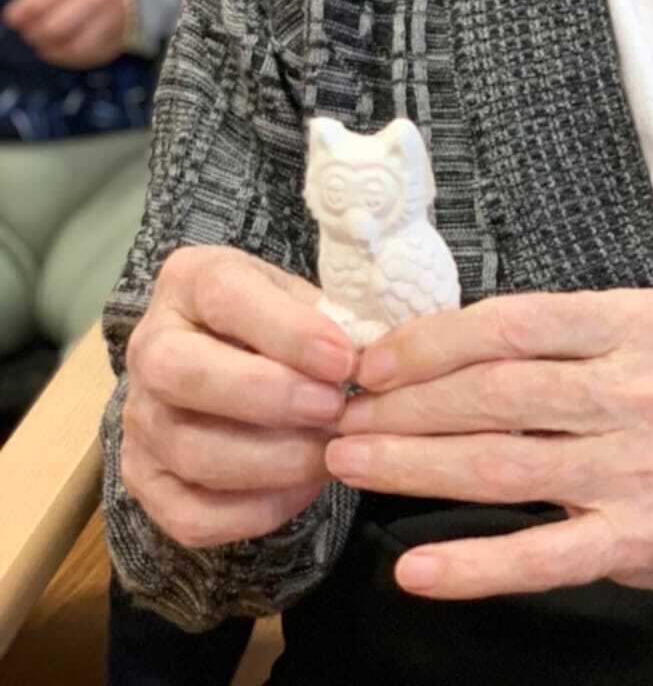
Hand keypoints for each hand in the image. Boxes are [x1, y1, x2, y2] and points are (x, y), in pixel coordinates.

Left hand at [2, 0, 135, 67]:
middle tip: (30, 34)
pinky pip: (90, 57)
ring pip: (74, 47)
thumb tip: (12, 20)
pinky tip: (60, 52)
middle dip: (35, 35)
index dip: (21, 16)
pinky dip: (69, 59)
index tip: (14, 20)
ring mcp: (114, 17)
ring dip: (51, 51)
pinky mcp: (120, 36)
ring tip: (43, 46)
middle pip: (56, 28)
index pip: (40, 2)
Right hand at [121, 245, 354, 547]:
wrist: (226, 354)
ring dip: (273, 461)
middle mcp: (149, 346)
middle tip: (334, 408)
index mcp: (189, 281)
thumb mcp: (298, 295)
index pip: (224, 297)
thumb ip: (326, 318)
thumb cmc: (274, 319)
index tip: (343, 359)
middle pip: (185, 374)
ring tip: (330, 451)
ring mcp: (138, 418)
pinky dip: (255, 511)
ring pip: (191, 451)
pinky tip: (303, 488)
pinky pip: (192, 515)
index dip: (287, 331)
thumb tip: (370, 359)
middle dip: (269, 397)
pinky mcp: (143, 480)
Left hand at [325, 288, 652, 600]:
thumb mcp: (627, 339)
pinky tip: (415, 570)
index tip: (373, 364)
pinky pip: (539, 556)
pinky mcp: (637, 539)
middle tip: (346, 419)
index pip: (513, 324)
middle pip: (499, 395)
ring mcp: (644, 468)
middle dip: (407, 408)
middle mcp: (646, 389)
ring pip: (504, 467)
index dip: (431, 343)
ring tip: (353, 465)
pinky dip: (471, 565)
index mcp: (639, 322)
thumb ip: (545, 336)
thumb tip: (419, 345)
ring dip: (414, 468)